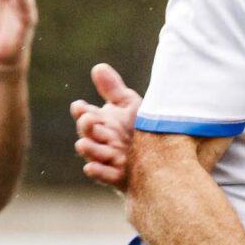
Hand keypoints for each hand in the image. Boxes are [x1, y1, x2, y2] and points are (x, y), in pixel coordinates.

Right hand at [69, 62, 139, 189]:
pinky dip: (97, 172)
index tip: (80, 107)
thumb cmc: (142, 128)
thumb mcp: (129, 106)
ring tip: (83, 144)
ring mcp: (109, 158)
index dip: (81, 111)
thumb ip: (113, 89)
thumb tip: (98, 67)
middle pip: (88, 132)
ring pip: (93, 154)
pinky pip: (104, 175)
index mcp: (102, 122)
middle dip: (86, 126)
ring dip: (88, 149)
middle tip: (88, 120)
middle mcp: (102, 140)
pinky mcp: (118, 177)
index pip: (86, 114)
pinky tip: (91, 167)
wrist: (164, 156)